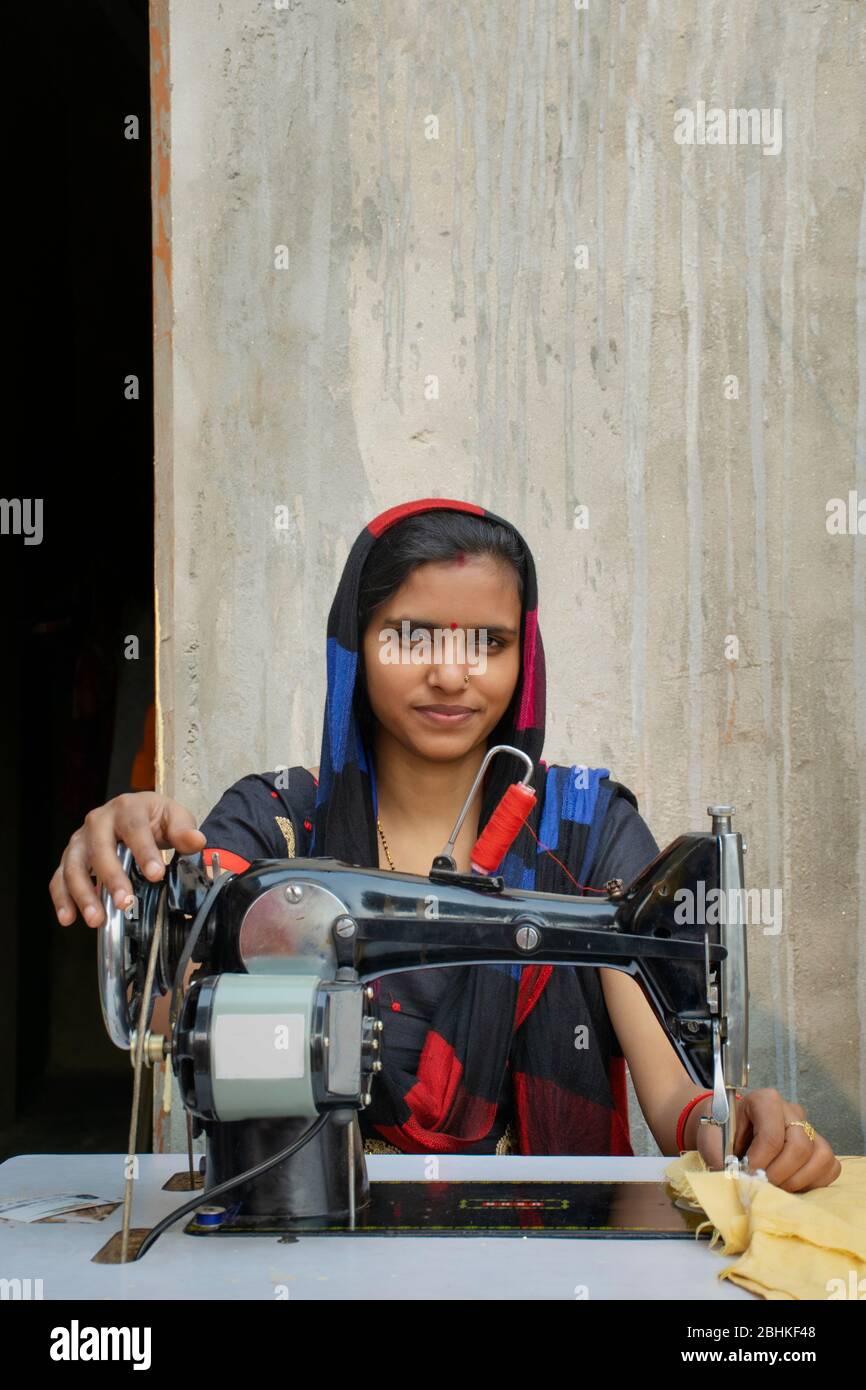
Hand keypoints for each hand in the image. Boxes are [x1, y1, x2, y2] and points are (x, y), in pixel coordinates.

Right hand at [49, 792, 205, 928]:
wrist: (137, 813)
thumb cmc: (154, 817)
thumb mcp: (174, 818)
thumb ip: (184, 830)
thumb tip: (196, 840)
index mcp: (127, 808)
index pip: (134, 829)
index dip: (144, 852)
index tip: (155, 875)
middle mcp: (99, 821)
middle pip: (100, 849)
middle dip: (112, 878)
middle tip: (125, 903)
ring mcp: (81, 839)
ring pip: (74, 865)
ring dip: (83, 894)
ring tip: (97, 919)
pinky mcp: (71, 856)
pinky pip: (59, 877)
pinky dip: (62, 898)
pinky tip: (68, 918)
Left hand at [695, 1087, 841, 1191]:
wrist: (726, 1131)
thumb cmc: (720, 1132)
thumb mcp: (712, 1140)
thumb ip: (721, 1158)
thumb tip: (738, 1182)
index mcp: (764, 1100)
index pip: (772, 1135)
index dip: (760, 1162)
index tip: (747, 1176)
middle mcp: (791, 1110)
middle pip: (800, 1146)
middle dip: (780, 1174)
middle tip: (763, 1185)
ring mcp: (808, 1127)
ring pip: (821, 1156)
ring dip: (798, 1180)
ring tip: (776, 1187)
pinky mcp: (818, 1146)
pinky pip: (830, 1166)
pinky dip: (814, 1182)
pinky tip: (792, 1185)